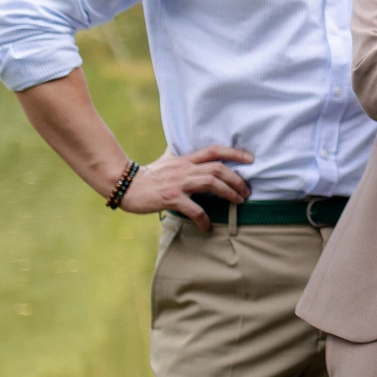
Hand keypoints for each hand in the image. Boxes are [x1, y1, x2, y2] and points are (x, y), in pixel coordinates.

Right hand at [121, 145, 253, 231]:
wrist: (126, 186)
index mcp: (186, 159)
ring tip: (238, 202)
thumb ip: (183, 156)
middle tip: (247, 191)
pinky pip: (194, 209)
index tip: (251, 159)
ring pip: (211, 183)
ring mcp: (179, 183)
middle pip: (218, 168)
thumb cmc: (149, 175)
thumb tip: (192, 150)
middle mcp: (185, 168)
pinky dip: (204, 219)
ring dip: (229, 193)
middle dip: (237, 179)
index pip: (214, 150)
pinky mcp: (171, 198)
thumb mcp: (168, 161)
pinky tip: (207, 226)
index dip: (234, 152)